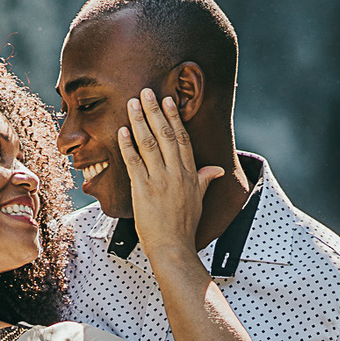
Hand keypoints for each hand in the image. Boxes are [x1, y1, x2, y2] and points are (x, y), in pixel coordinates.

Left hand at [118, 88, 223, 264]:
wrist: (173, 248)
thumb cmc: (184, 227)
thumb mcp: (199, 200)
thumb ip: (205, 180)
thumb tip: (217, 169)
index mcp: (190, 174)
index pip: (182, 139)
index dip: (174, 118)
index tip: (168, 101)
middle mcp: (176, 173)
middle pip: (165, 135)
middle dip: (155, 111)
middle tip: (147, 92)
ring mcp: (159, 180)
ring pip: (149, 144)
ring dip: (140, 121)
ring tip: (133, 103)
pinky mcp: (143, 190)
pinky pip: (134, 162)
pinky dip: (127, 145)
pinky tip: (122, 130)